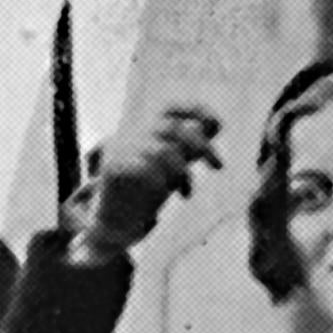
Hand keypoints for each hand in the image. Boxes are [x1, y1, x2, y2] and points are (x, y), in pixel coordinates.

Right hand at [70, 103, 220, 262]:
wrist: (113, 223)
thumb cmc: (145, 194)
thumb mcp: (172, 166)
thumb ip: (188, 147)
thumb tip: (214, 124)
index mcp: (143, 131)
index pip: (170, 110)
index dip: (194, 111)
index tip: (218, 122)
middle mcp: (130, 135)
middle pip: (173, 129)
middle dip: (202, 146)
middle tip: (219, 166)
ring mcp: (120, 149)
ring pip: (164, 151)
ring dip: (183, 172)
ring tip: (186, 192)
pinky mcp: (113, 168)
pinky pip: (147, 169)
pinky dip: (162, 182)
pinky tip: (163, 193)